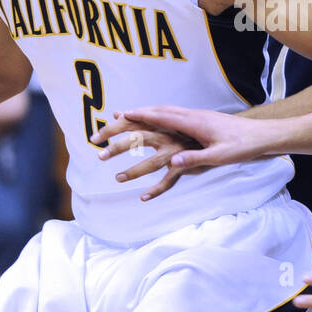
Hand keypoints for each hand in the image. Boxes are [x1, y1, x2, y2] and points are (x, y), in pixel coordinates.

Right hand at [91, 105, 277, 176]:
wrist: (262, 135)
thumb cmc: (243, 147)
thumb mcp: (219, 157)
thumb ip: (195, 159)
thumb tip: (172, 163)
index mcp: (194, 123)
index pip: (162, 117)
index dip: (140, 116)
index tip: (121, 114)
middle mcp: (193, 115)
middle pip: (160, 110)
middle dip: (137, 112)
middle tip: (115, 115)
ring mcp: (198, 116)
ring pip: (167, 110)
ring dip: (147, 111)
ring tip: (130, 114)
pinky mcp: (203, 119)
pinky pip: (175, 114)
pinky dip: (160, 114)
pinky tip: (158, 119)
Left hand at [91, 111, 206, 200]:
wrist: (217, 139)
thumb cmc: (185, 133)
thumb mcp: (162, 123)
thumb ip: (138, 121)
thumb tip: (117, 113)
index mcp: (158, 125)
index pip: (130, 124)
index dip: (111, 130)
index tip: (94, 138)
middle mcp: (165, 136)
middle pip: (137, 140)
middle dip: (117, 147)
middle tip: (99, 156)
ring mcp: (175, 152)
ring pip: (152, 162)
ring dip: (134, 171)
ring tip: (118, 178)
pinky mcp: (184, 166)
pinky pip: (169, 181)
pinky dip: (157, 190)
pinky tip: (144, 197)